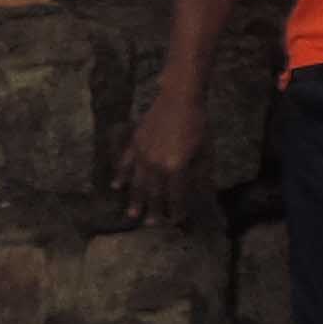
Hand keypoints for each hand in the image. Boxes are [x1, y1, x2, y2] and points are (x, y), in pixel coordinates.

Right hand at [118, 75, 208, 222]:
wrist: (180, 99)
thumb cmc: (198, 125)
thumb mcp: (205, 152)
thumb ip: (201, 176)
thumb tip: (202, 195)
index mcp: (176, 168)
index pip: (175, 196)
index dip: (176, 210)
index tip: (176, 221)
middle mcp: (156, 165)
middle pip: (154, 193)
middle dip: (154, 210)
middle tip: (151, 225)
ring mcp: (142, 155)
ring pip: (137, 183)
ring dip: (135, 200)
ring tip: (132, 215)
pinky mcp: (134, 145)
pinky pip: (125, 164)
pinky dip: (121, 176)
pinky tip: (117, 186)